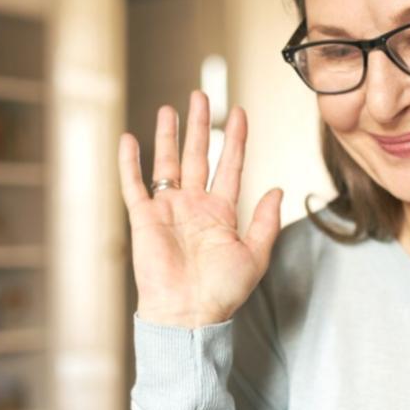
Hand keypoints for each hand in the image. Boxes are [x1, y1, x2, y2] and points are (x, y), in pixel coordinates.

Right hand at [119, 90, 282, 328]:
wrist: (188, 314)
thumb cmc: (222, 292)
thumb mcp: (255, 255)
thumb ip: (266, 221)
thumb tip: (278, 189)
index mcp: (222, 213)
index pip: (230, 166)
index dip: (236, 139)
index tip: (240, 113)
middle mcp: (195, 206)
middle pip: (198, 155)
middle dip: (200, 125)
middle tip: (201, 95)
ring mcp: (169, 210)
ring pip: (168, 163)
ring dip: (169, 136)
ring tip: (170, 108)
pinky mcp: (144, 219)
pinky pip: (135, 185)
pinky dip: (131, 163)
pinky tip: (130, 139)